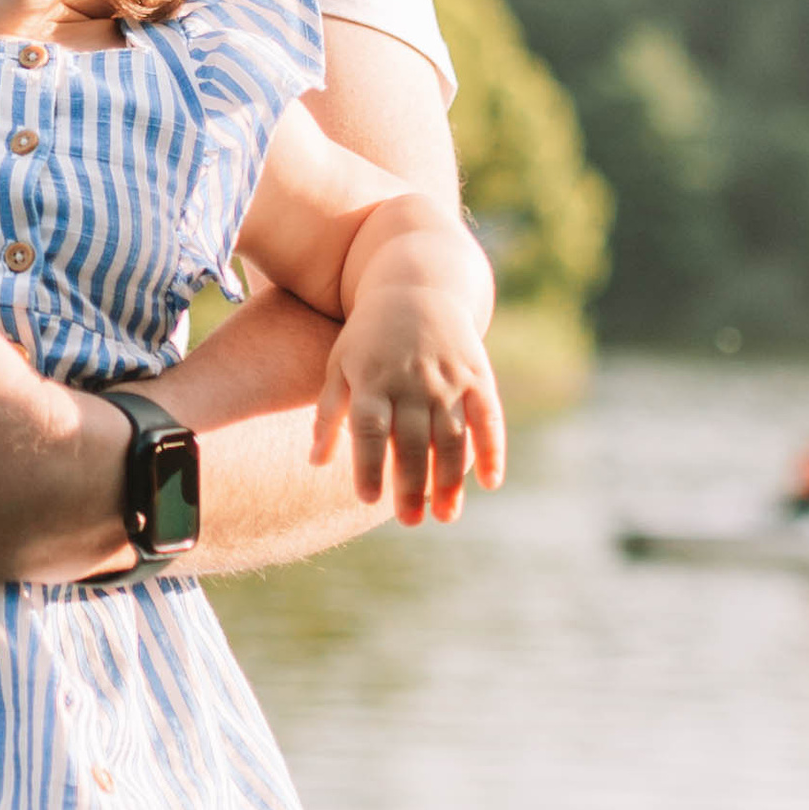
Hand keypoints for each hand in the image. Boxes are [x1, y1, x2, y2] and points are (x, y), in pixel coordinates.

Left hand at [311, 283, 505, 523]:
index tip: (368, 499)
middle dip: (412, 485)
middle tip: (410, 521)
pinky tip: (490, 483)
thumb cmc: (368, 337)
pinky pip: (489, 418)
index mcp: (373, 381)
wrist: (415, 288)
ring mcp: (448, 379)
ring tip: (446, 515)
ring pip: (452, 438)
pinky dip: (493, 450)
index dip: (370, 466)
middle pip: (413, 442)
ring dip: (451, 480)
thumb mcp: (338, 365)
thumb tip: (315, 464)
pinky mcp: (477, 376)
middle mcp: (411, 382)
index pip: (370, 431)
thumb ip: (328, 414)